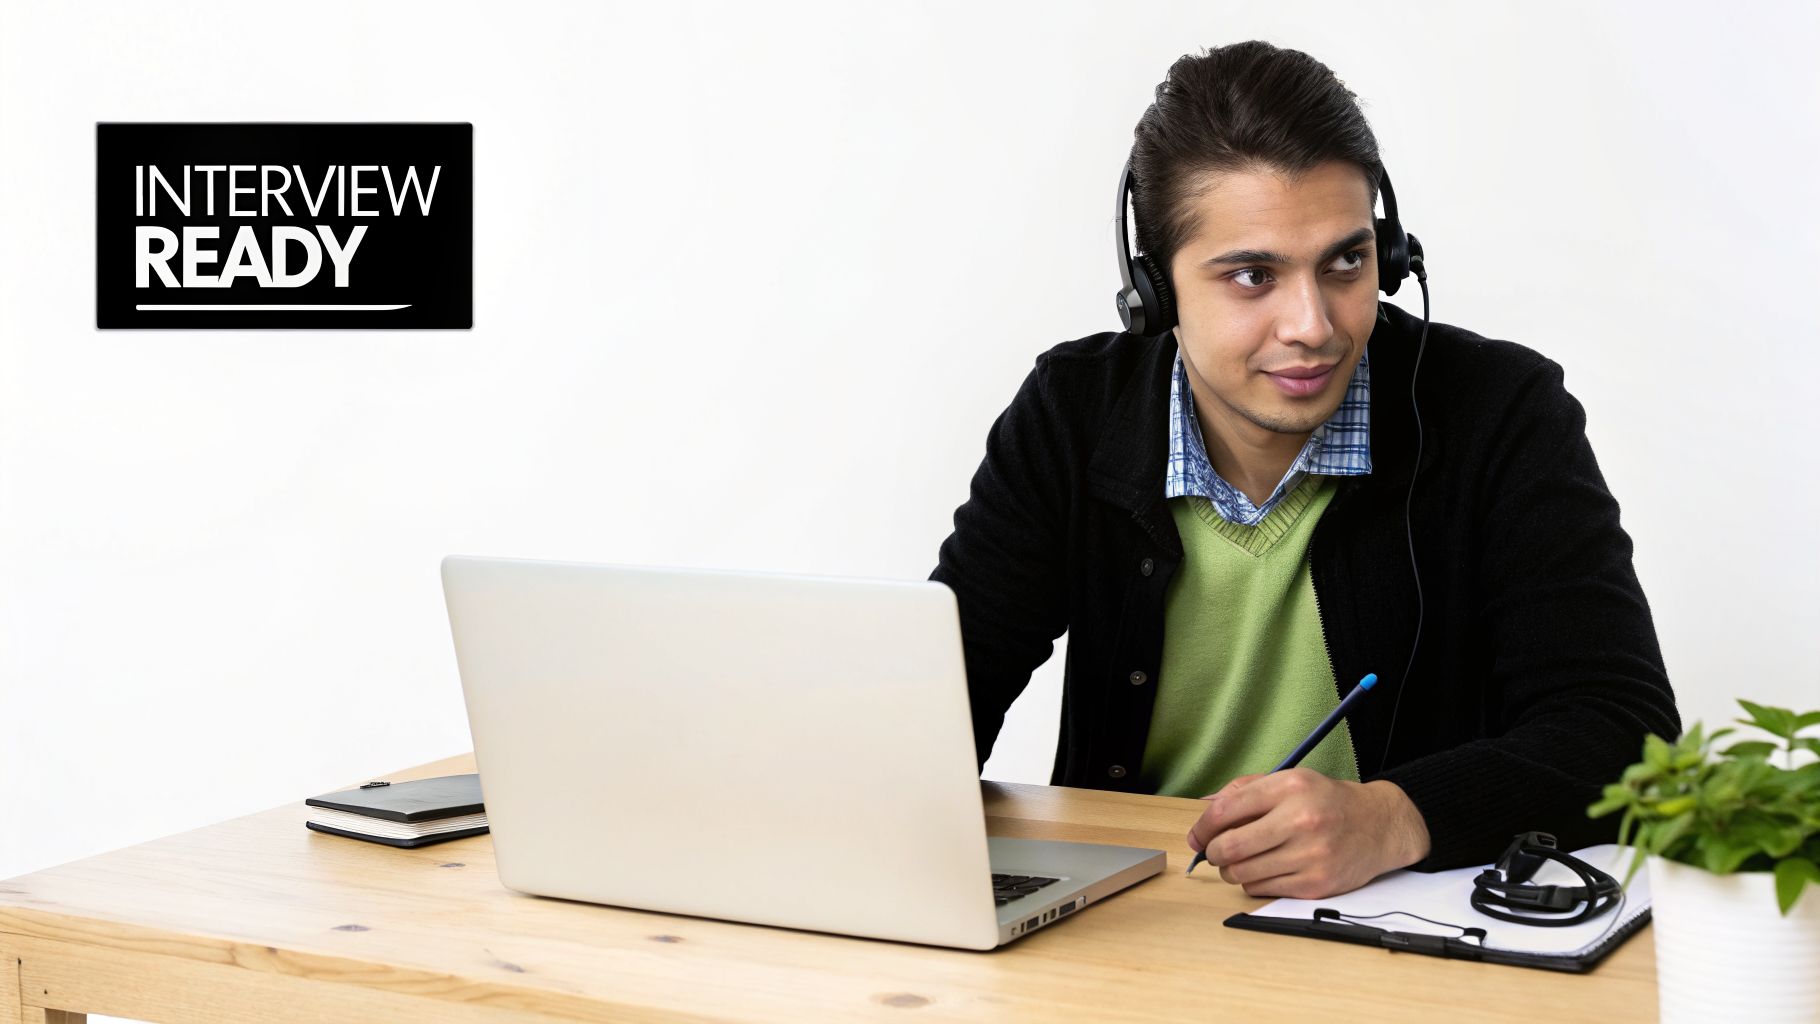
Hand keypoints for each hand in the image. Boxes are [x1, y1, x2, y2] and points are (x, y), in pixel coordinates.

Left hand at [1186, 770, 1430, 898]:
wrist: (1378, 825)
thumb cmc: (1326, 802)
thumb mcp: (1289, 780)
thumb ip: (1244, 791)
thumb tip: (1204, 812)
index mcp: (1290, 787)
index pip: (1226, 810)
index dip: (1202, 827)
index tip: (1197, 836)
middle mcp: (1301, 820)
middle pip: (1230, 847)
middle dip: (1213, 853)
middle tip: (1215, 852)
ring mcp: (1310, 855)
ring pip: (1243, 873)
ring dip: (1231, 870)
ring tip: (1239, 861)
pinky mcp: (1316, 884)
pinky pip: (1263, 889)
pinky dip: (1253, 883)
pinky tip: (1264, 870)